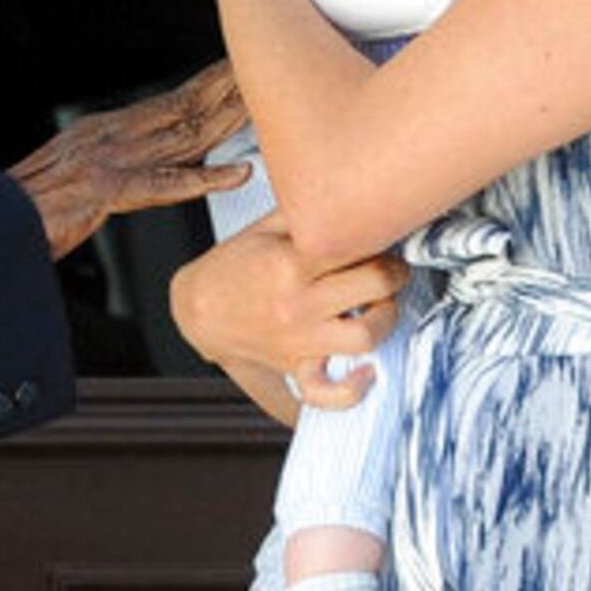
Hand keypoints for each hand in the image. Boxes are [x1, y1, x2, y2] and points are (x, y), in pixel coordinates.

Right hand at [9, 61, 251, 256]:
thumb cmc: (24, 210)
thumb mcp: (72, 181)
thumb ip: (110, 171)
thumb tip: (142, 172)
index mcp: (102, 133)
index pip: (169, 105)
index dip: (210, 86)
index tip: (244, 70)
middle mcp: (109, 137)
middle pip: (184, 111)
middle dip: (230, 91)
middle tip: (273, 72)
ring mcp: (107, 161)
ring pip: (182, 138)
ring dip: (229, 123)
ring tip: (268, 108)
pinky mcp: (103, 191)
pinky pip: (163, 185)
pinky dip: (203, 179)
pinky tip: (237, 174)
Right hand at [171, 227, 407, 416]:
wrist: (195, 307)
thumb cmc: (231, 265)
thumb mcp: (265, 228)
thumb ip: (307, 213)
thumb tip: (351, 197)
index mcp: (291, 263)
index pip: (361, 249)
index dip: (383, 243)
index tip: (383, 241)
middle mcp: (297, 303)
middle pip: (375, 287)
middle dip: (394, 274)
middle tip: (390, 271)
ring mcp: (297, 339)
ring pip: (365, 336)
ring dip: (385, 320)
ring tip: (380, 308)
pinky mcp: (294, 365)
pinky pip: (327, 392)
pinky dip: (353, 390)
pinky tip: (368, 371)